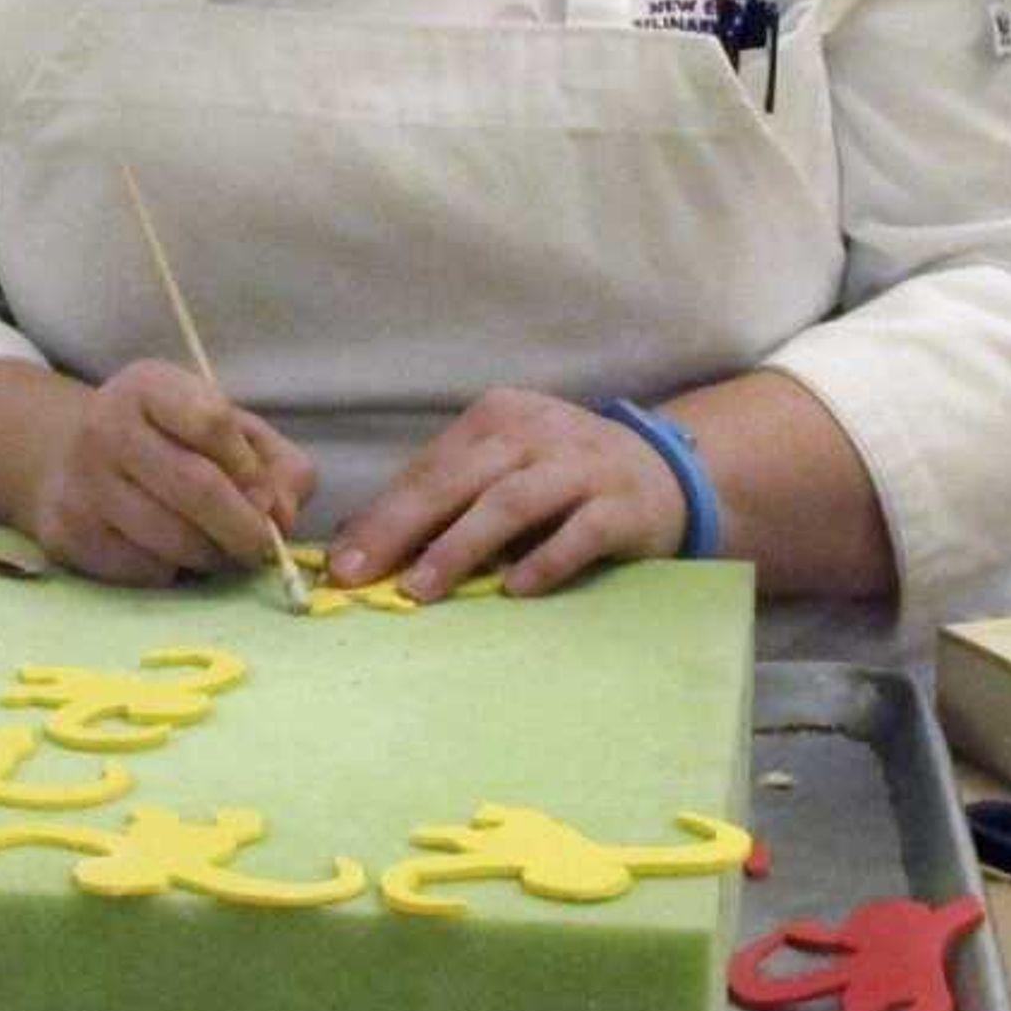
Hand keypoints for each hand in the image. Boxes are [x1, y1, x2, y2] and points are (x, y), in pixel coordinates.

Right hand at [21, 359, 316, 588]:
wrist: (71, 459)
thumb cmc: (170, 444)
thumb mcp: (227, 431)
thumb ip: (277, 465)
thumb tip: (282, 519)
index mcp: (148, 385)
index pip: (213, 421)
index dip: (250, 467)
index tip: (263, 492)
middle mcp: (106, 426)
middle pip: (197, 486)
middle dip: (244, 527)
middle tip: (260, 546)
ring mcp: (82, 481)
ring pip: (173, 538)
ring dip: (213, 556)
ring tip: (219, 550)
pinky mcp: (69, 533)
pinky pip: (144, 569)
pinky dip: (173, 572)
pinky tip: (172, 555)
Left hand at [328, 384, 686, 600]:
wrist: (667, 473)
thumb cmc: (563, 478)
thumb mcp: (503, 470)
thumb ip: (444, 497)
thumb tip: (360, 537)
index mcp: (496, 418)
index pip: (427, 467)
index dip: (381, 514)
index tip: (343, 562)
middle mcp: (535, 433)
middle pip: (457, 480)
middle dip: (402, 527)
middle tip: (364, 575)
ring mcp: (581, 466)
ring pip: (510, 502)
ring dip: (461, 546)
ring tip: (422, 589)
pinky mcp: (622, 505)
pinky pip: (578, 533)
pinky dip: (544, 561)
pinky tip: (514, 591)